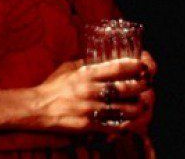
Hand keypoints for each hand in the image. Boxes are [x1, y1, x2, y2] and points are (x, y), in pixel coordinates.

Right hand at [31, 56, 153, 134]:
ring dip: (135, 108)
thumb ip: (86, 64)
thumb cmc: (53, 86)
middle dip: (139, 87)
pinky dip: (121, 126)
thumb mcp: (69, 68)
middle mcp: (89, 90)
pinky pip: (110, 127)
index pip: (116, 68)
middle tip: (147, 86)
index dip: (133, 67)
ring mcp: (89, 109)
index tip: (142, 66)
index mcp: (86, 73)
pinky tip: (128, 125)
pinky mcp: (86, 125)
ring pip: (121, 109)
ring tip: (141, 106)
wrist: (37, 108)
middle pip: (123, 89)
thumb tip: (102, 58)